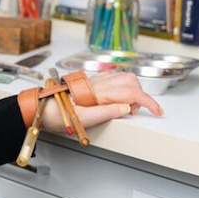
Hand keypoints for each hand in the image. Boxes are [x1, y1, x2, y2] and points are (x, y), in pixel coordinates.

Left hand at [40, 71, 162, 133]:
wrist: (41, 108)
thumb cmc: (57, 114)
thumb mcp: (82, 119)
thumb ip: (106, 112)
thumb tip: (126, 108)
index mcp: (98, 91)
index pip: (132, 92)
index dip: (149, 102)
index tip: (157, 111)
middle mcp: (98, 82)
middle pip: (132, 81)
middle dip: (140, 97)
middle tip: (131, 112)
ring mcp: (95, 81)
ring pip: (125, 78)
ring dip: (132, 91)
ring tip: (122, 107)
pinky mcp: (92, 82)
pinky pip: (114, 78)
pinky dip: (123, 87)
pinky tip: (116, 99)